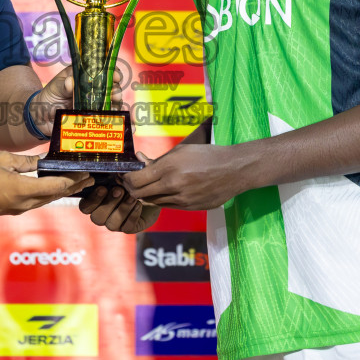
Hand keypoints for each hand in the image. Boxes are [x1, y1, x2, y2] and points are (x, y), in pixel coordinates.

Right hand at [0, 152, 91, 216]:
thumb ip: (26, 161)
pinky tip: (52, 188)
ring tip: (76, 184)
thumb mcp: (3, 160)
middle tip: (89, 178)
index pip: (56, 187)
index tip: (85, 172)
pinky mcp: (12, 210)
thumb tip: (43, 159)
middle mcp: (23, 204)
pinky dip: (48, 195)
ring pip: (46, 200)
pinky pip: (35, 202)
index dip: (73, 180)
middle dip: (73, 186)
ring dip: (62, 192)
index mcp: (22, 190)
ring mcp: (18, 209)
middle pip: (55, 196)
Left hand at [29, 64, 127, 136]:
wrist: (41, 120)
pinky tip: (129, 126)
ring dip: (120, 107)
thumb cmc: (48, 98)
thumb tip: (70, 82)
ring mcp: (96, 106)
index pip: (104, 72)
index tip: (116, 77)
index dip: (112, 73)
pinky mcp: (96, 121)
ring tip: (119, 111)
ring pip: (114, 105)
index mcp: (85, 78)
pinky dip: (122, 123)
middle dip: (116, 91)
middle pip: (112, 88)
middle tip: (115, 96)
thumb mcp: (54, 88)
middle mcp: (94, 91)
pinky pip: (111, 121)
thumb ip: (62, 84)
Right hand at [78, 152, 160, 231]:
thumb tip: (139, 155)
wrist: (152, 193)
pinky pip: (127, 227)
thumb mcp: (133, 171)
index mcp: (97, 200)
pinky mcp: (128, 227)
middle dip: (108, 203)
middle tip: (119, 190)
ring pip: (111, 224)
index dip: (92, 199)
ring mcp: (115, 222)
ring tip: (133, 197)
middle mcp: (103, 213)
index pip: (85, 206)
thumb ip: (134, 164)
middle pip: (96, 217)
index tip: (103, 187)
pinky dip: (132, 215)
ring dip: (122, 209)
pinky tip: (139, 204)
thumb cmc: (136, 180)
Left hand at [123, 141, 250, 209]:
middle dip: (131, 188)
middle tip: (129, 182)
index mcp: (169, 167)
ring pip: (152, 202)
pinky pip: (167, 206)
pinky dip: (160, 199)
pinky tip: (163, 191)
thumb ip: (158, 160)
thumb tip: (138, 160)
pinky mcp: (189, 208)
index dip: (126, 179)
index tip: (124, 175)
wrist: (234, 170)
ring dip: (146, 195)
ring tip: (146, 185)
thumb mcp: (180, 151)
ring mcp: (182, 199)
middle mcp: (174, 185)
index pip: (136, 180)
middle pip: (140, 194)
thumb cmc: (207, 155)